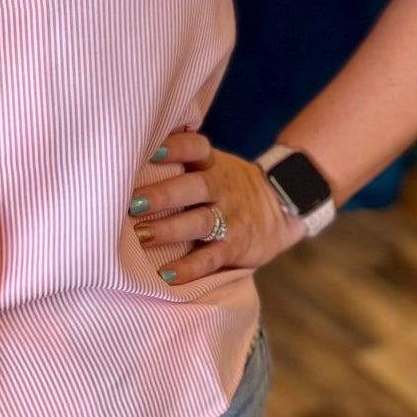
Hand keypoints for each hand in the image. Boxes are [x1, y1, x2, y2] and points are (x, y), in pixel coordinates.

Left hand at [129, 127, 305, 283]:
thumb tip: (135, 142)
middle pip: (194, 187)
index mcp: (212, 164)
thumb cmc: (229, 184)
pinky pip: (211, 259)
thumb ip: (183, 156)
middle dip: (163, 195)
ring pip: (200, 223)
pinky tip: (166, 275)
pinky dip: (189, 268)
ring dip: (170, 230)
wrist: (283, 207)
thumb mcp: (214, 163)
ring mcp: (229, 218)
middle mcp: (220, 188)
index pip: (196, 148)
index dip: (176, 147)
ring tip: (141, 236)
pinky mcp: (235, 247)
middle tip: (132, 203)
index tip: (152, 150)